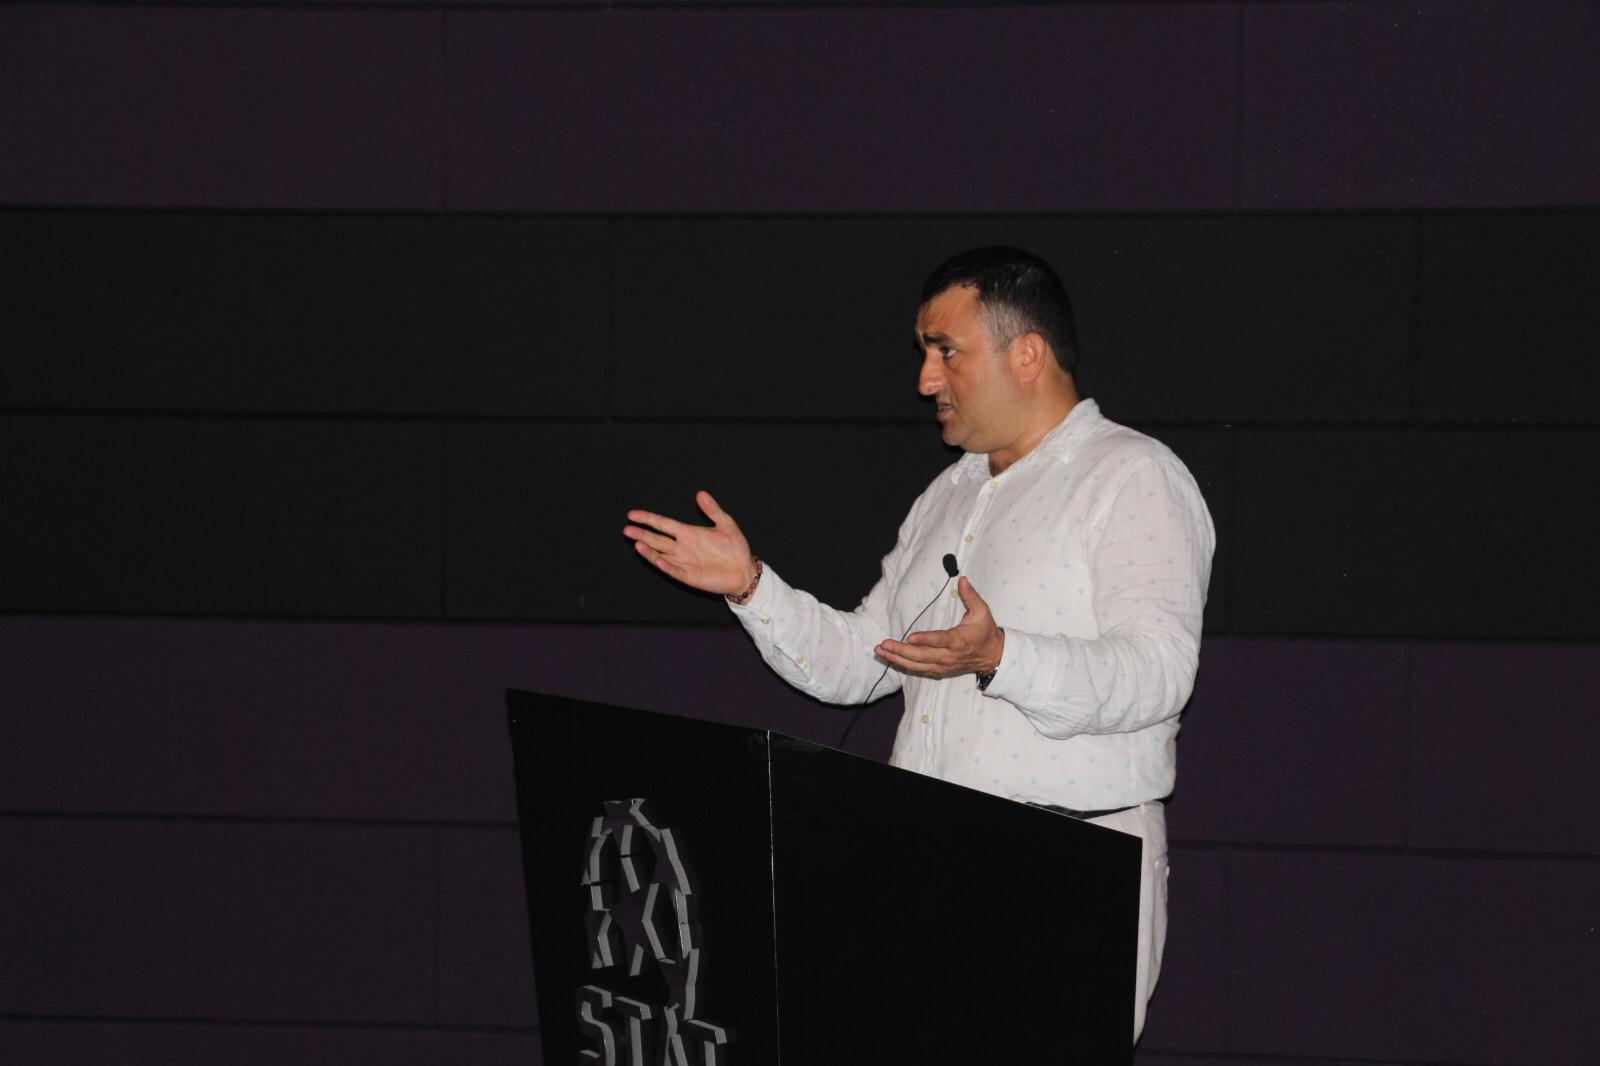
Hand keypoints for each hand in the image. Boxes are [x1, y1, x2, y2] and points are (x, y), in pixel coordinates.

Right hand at [623, 490, 755, 596]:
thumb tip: (700, 493)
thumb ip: (712, 510)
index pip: (663, 524)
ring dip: (649, 550)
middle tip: (627, 529)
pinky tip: (657, 559)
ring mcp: (684, 562)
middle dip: (642, 534)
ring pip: (661, 555)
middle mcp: (682, 547)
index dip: (648, 519)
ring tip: (636, 543)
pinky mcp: (690, 576)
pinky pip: (674, 570)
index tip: (632, 514)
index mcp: (688, 533)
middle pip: (657, 540)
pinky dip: (665, 565)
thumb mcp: (726, 524)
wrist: (745, 570)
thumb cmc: (735, 548)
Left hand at [874, 577, 1004, 679]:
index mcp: (959, 641)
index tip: (910, 637)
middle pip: (922, 656)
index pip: (940, 640)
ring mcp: (943, 666)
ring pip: (917, 665)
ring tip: (880, 651)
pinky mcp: (939, 671)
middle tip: (884, 644)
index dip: (925, 640)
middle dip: (901, 651)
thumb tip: (962, 579)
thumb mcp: (982, 612)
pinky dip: (904, 665)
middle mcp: (949, 656)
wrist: (992, 656)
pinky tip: (890, 659)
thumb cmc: (985, 632)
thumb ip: (971, 595)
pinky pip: (919, 670)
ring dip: (897, 659)